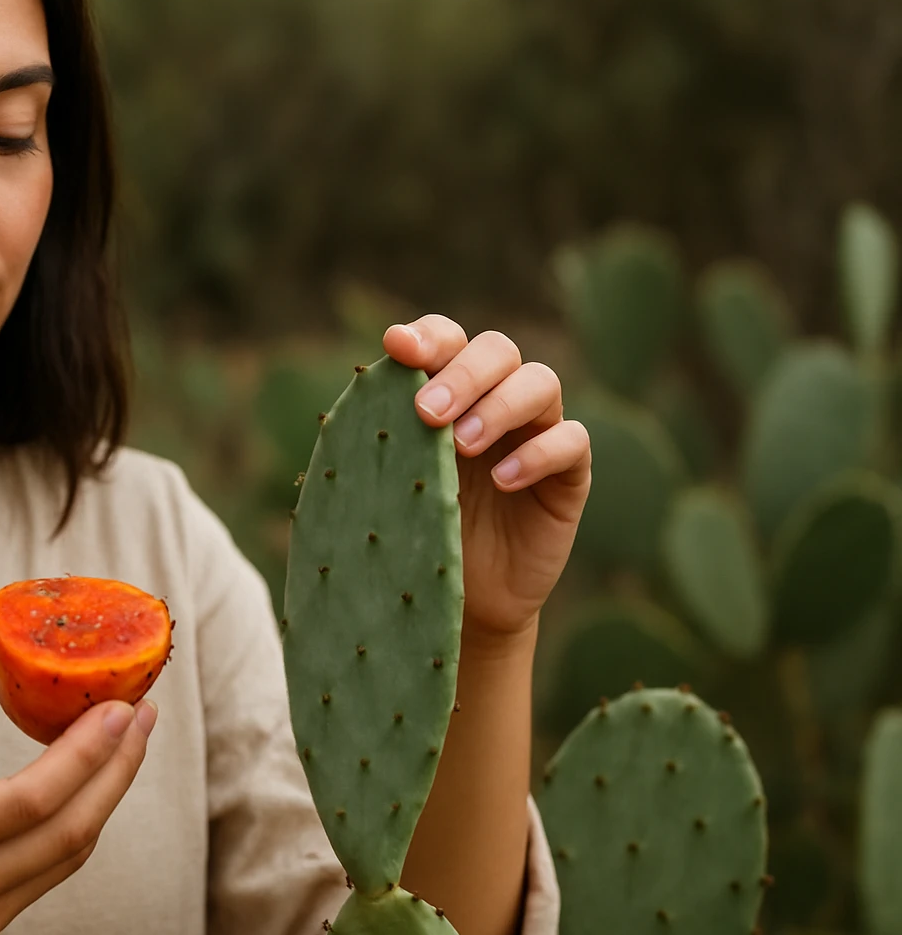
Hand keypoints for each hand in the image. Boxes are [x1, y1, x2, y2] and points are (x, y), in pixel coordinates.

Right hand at [0, 625, 156, 934]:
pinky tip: (96, 778)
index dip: (86, 752)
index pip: (31, 800)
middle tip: (143, 712)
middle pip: (69, 831)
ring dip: (110, 792)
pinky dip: (84, 819)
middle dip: (118, 767)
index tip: (119, 703)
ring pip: (71, 855)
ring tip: (131, 737)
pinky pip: (55, 870)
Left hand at [383, 316, 590, 642]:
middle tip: (427, 414)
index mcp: (449, 390)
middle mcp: (497, 399)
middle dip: (461, 374)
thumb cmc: (415, 530)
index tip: (395, 347)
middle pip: (497, 349)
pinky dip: (539, 453)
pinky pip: (572, 441)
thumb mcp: (391, 481)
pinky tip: (504, 482)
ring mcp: (537, 431)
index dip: (426, 336)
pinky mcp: (570, 474)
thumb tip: (361, 391)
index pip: (447, 339)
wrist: (457, 598)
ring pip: (540, 382)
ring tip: (461, 445)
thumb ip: (380, 435)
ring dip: (498, 406)